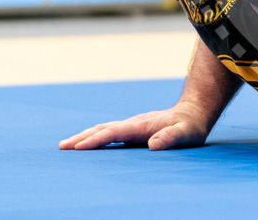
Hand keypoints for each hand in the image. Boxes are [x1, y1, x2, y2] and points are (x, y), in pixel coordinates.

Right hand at [58, 100, 212, 150]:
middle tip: (62, 146)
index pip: (114, 133)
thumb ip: (172, 137)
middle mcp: (134, 123)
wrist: (195, 111)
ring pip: (105, 129)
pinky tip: (89, 144)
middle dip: (82, 137)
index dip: (96, 140)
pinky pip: (111, 133)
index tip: (78, 147)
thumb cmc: (191, 125)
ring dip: (85, 136)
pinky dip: (96, 137)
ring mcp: (133, 125)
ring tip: (67, 145)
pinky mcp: (135, 129)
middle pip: (103, 129)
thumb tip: (154, 144)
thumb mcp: (187, 133)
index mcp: (142, 126)